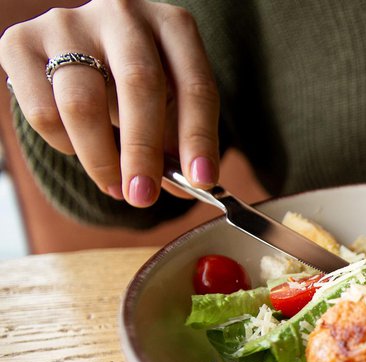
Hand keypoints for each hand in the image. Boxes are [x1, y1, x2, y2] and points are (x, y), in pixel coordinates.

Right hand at [0, 0, 219, 206]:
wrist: (85, 46)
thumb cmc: (137, 82)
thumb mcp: (170, 103)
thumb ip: (179, 142)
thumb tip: (186, 187)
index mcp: (172, 26)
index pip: (194, 85)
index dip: (199, 138)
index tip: (202, 182)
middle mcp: (122, 14)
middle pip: (137, 85)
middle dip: (143, 153)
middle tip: (144, 196)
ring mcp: (68, 23)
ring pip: (82, 103)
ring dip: (100, 158)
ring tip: (115, 186)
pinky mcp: (21, 42)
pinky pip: (42, 111)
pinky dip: (64, 143)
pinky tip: (79, 147)